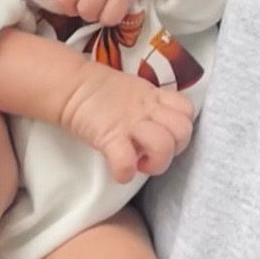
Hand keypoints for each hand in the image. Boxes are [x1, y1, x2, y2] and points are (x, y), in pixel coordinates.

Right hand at [58, 67, 193, 183]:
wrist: (72, 86)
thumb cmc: (104, 94)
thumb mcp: (136, 93)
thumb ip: (153, 105)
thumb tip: (162, 128)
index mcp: (155, 98)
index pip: (187, 111)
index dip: (180, 129)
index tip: (163, 137)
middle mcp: (148, 109)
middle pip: (183, 130)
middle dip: (174, 149)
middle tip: (153, 152)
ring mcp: (130, 122)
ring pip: (164, 145)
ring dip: (156, 162)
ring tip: (140, 162)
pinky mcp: (109, 136)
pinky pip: (126, 161)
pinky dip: (125, 172)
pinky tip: (119, 170)